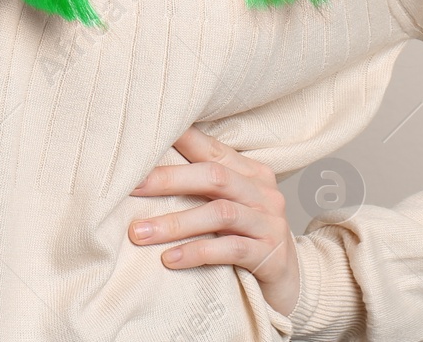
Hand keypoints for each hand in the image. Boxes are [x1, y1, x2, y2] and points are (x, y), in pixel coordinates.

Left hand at [129, 125, 300, 319]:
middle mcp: (263, 192)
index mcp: (251, 172)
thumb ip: (203, 187)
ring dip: (175, 223)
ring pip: (219, 213)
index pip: (212, 149)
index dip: (180, 141)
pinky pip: (230, 249)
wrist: (290, 283)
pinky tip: (170, 259)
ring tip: (140, 232)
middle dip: (169, 180)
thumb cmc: (249, 240)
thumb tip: (148, 171)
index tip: (144, 139)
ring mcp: (269, 222)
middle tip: (133, 186)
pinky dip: (197, 252)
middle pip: (213, 176)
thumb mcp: (230, 208)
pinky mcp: (270, 255)